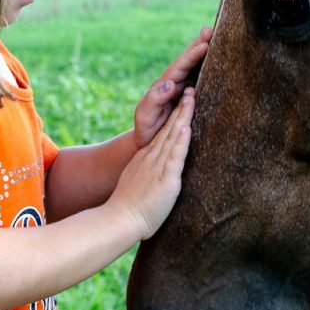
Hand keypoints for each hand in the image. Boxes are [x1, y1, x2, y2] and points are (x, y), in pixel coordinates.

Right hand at [110, 88, 192, 240]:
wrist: (118, 220)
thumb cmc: (128, 210)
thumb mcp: (136, 186)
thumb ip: (146, 177)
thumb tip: (153, 177)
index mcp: (146, 160)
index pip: (163, 134)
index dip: (173, 116)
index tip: (182, 101)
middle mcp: (151, 158)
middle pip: (169, 128)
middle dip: (181, 108)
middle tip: (191, 88)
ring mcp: (157, 167)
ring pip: (173, 136)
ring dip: (183, 115)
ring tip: (191, 96)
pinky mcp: (165, 179)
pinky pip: (174, 156)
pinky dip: (182, 141)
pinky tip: (186, 126)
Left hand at [133, 27, 210, 147]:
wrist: (148, 140)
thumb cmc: (146, 128)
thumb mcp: (145, 114)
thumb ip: (154, 99)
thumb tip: (170, 84)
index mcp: (165, 84)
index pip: (179, 66)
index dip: (191, 55)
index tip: (204, 44)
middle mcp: (175, 82)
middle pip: (188, 60)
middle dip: (198, 44)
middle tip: (210, 30)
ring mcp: (183, 88)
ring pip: (196, 67)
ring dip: (205, 53)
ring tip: (216, 38)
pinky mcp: (190, 97)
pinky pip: (201, 79)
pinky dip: (209, 68)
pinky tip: (219, 61)